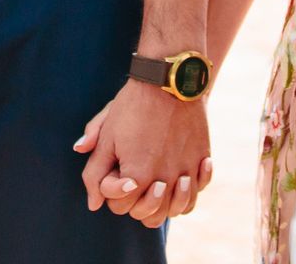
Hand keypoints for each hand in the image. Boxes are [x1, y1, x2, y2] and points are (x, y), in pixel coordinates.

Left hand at [75, 79, 212, 222]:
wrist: (169, 80)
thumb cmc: (133, 106)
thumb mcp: (106, 134)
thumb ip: (94, 170)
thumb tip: (93, 203)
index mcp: (136, 176)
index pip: (121, 207)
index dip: (113, 193)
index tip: (117, 173)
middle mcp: (164, 180)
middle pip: (150, 216)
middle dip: (137, 204)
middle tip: (135, 184)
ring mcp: (186, 171)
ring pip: (178, 209)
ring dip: (165, 204)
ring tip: (158, 187)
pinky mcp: (202, 160)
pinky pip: (198, 191)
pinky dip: (189, 192)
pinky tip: (180, 179)